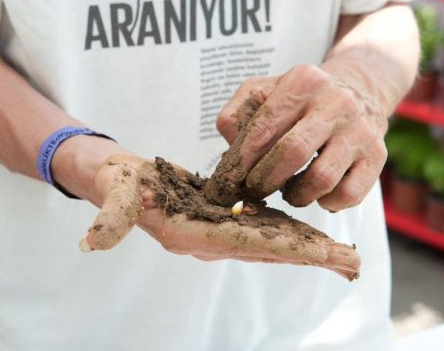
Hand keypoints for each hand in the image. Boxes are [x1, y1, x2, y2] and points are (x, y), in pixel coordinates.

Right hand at [80, 154, 359, 279]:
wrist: (119, 182)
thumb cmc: (118, 182)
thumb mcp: (112, 193)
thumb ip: (108, 216)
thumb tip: (91, 241)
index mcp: (189, 235)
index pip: (245, 243)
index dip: (284, 247)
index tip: (322, 252)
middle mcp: (210, 241)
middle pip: (270, 250)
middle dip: (310, 256)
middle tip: (351, 262)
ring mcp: (219, 234)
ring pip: (273, 244)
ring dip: (309, 250)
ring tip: (345, 254)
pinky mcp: (224, 222)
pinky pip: (266, 231)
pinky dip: (293, 235)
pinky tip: (316, 235)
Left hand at [215, 64, 388, 211]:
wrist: (361, 91)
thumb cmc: (303, 99)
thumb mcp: (268, 89)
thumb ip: (239, 111)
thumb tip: (229, 141)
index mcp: (303, 81)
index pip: (264, 127)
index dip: (242, 160)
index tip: (228, 181)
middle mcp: (336, 102)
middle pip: (292, 153)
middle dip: (264, 180)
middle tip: (254, 191)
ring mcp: (359, 130)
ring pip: (321, 178)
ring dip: (296, 195)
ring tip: (288, 192)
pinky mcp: (377, 156)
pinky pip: (349, 194)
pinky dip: (327, 202)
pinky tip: (318, 194)